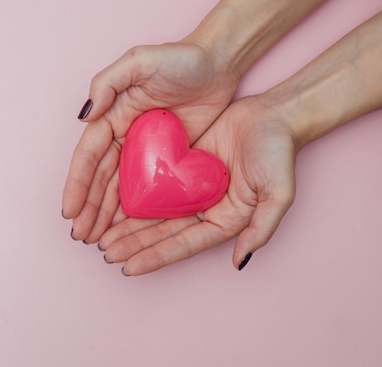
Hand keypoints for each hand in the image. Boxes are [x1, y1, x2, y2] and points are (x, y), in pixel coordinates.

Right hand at [62, 41, 237, 242]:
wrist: (219, 63)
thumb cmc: (180, 58)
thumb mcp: (140, 61)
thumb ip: (107, 83)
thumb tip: (84, 117)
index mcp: (112, 116)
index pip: (89, 156)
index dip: (77, 184)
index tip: (69, 211)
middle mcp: (123, 136)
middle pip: (100, 178)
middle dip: (88, 207)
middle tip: (81, 235)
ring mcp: (144, 150)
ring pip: (119, 188)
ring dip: (105, 214)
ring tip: (96, 239)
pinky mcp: (167, 159)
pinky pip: (146, 189)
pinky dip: (133, 209)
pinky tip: (125, 228)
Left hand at [99, 94, 297, 274]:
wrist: (274, 114)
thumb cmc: (279, 153)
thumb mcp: (278, 193)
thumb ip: (261, 228)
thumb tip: (240, 262)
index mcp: (223, 220)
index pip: (183, 244)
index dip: (155, 256)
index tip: (128, 268)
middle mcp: (204, 208)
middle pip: (163, 232)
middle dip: (133, 244)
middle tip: (105, 252)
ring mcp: (191, 188)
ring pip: (154, 212)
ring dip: (128, 225)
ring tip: (101, 236)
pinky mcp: (182, 166)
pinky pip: (154, 184)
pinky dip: (135, 196)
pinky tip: (113, 203)